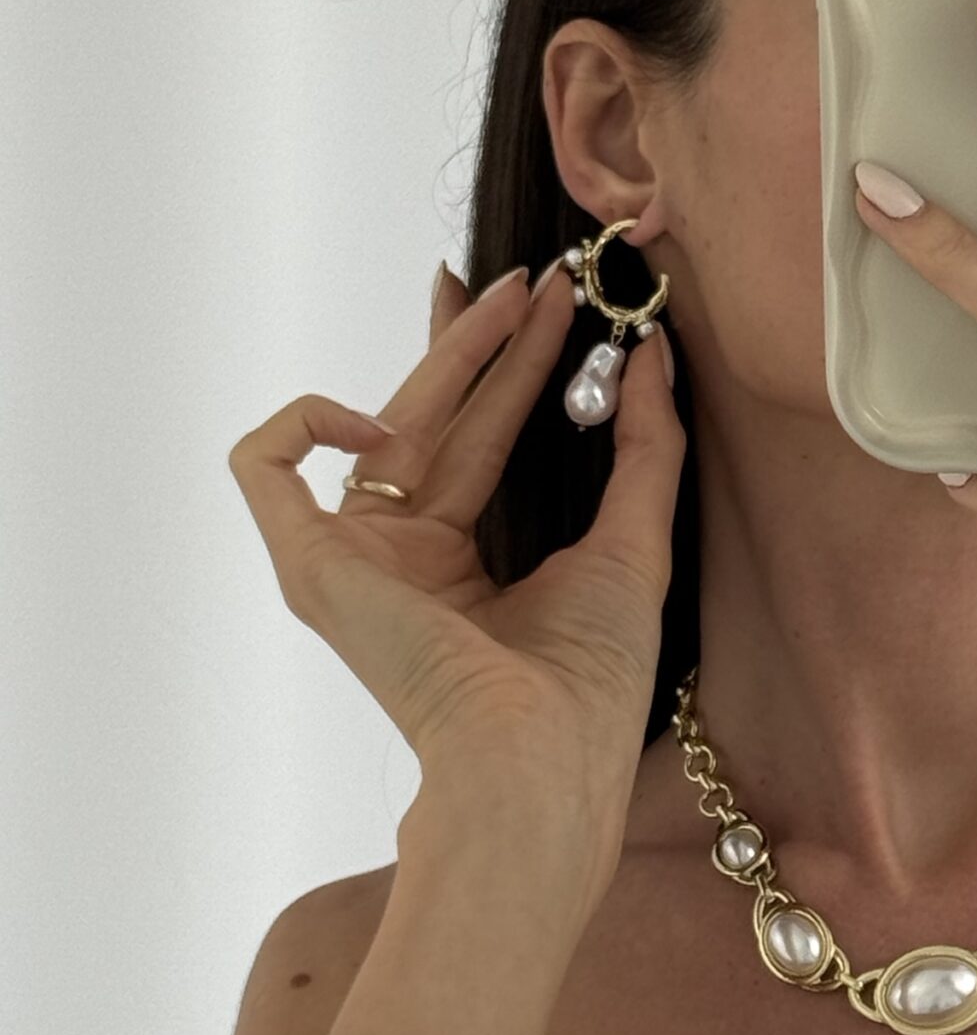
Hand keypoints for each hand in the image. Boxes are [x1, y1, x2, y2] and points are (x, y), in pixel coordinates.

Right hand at [226, 254, 683, 869]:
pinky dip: (305, 419)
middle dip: (485, 345)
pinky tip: (384, 414)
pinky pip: (265, 465)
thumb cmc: (589, 678)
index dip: (498, 367)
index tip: (540, 305)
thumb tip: (653, 354)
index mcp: (462, 568)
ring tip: (518, 299)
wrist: (539, 750)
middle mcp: (400, 562)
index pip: (471, 440)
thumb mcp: (635, 540)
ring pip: (378, 424)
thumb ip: (645, 445)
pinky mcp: (308, 565)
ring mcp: (351, 563)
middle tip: (539, 284)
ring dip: (445, 354)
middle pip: (434, 422)